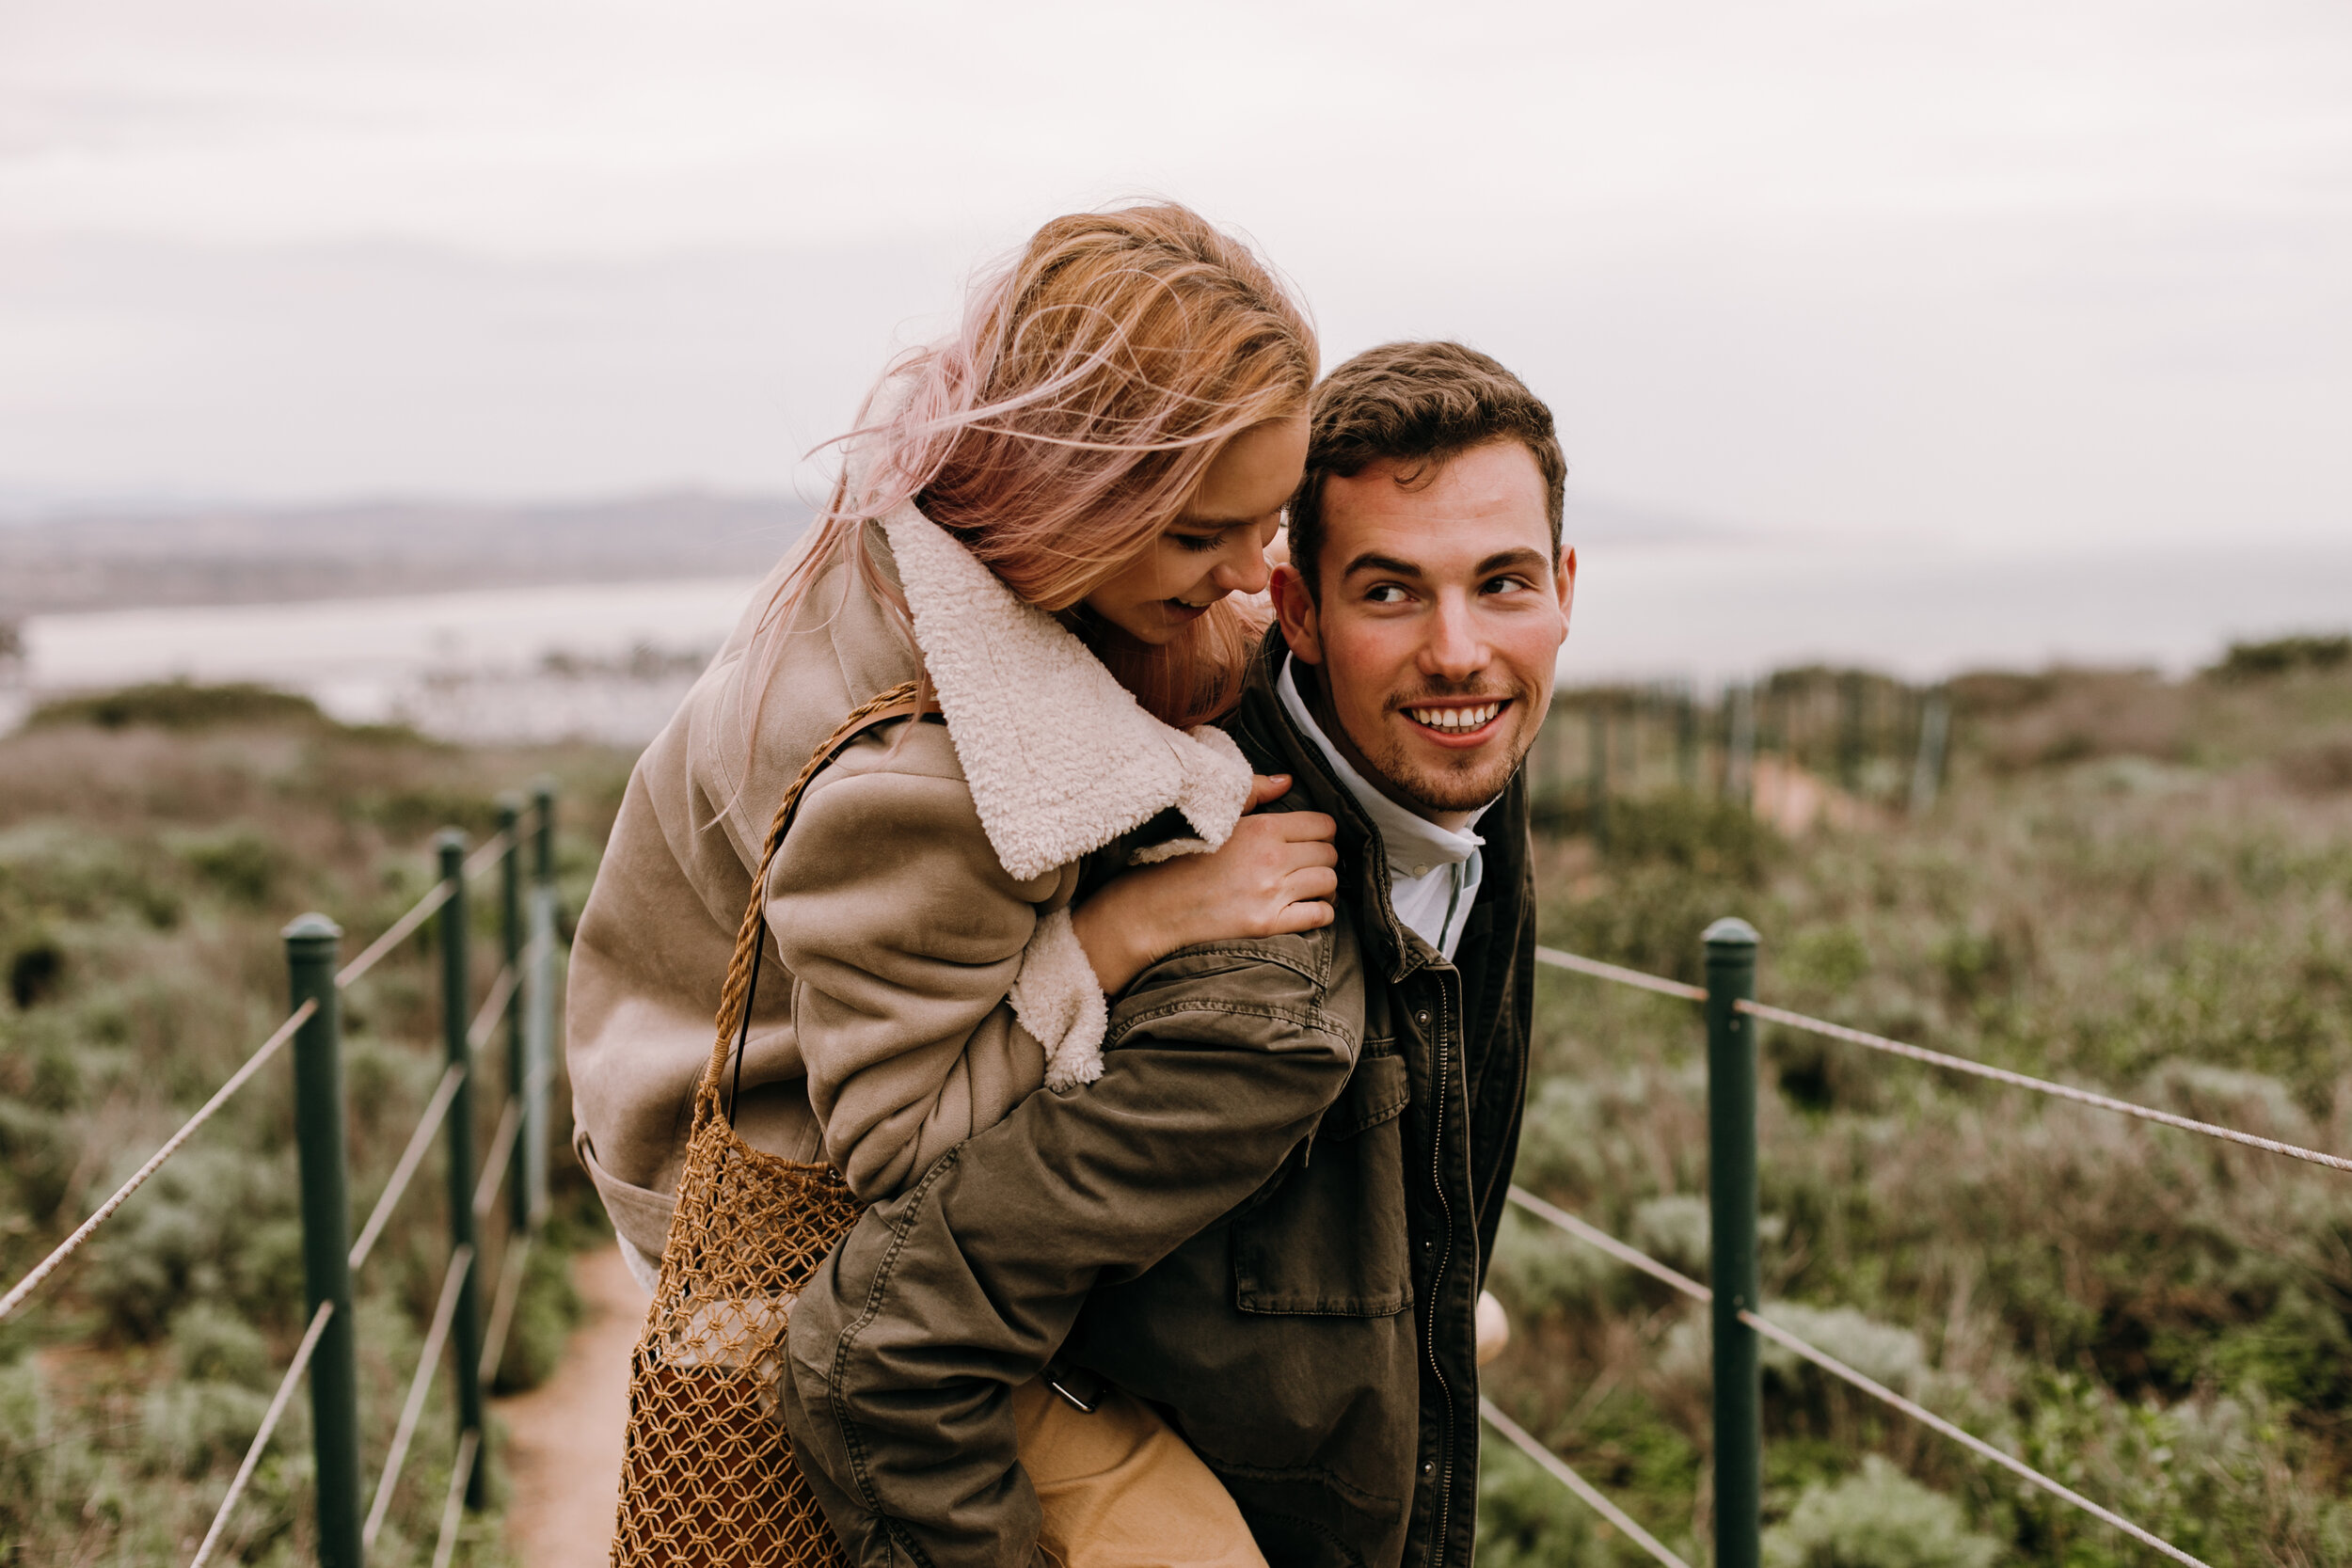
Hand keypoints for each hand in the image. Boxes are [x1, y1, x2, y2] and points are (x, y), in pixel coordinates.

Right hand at [1069, 774, 1338, 994]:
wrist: (1156, 907)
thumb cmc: (1183, 860)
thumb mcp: (1219, 821)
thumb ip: (1255, 795)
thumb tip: (1287, 781)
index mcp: (1261, 828)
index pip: (1323, 824)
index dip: (1323, 832)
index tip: (1312, 840)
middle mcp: (1271, 858)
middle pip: (1330, 853)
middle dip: (1324, 858)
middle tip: (1309, 864)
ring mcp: (1271, 893)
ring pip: (1329, 882)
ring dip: (1325, 885)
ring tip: (1310, 887)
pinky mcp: (1268, 923)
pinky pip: (1320, 915)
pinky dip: (1322, 912)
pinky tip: (1308, 908)